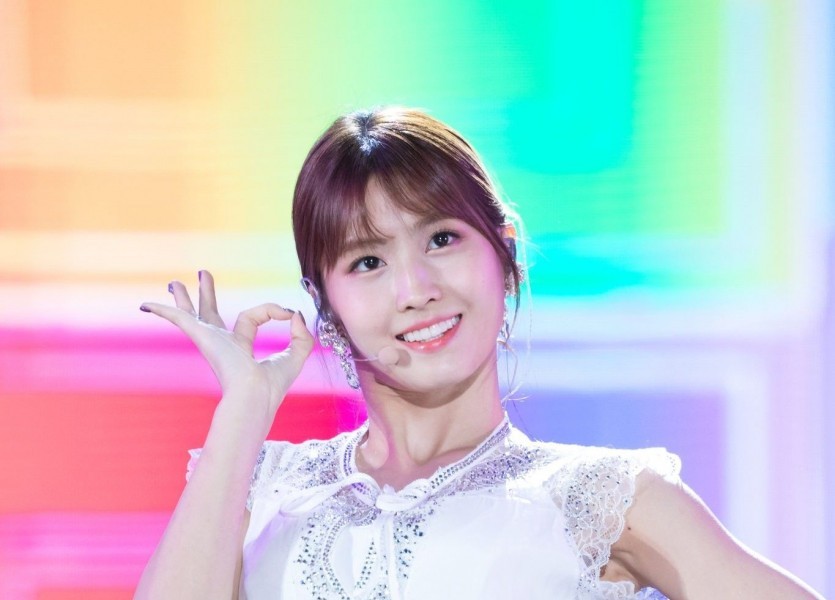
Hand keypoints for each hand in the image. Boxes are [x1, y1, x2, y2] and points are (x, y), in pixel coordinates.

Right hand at [139, 270, 313, 414]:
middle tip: (203, 275)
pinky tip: (145, 305)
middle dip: (206, 295)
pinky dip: (164, 310)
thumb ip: (302, 334)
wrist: (254, 394)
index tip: (288, 312)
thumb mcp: (297, 354)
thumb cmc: (273, 384)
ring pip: (193, 314)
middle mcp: (222, 344)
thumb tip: (295, 314)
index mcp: (240, 348)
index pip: (253, 316)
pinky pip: (180, 319)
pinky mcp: (202, 336)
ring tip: (174, 283)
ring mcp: (209, 340)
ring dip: (184, 297)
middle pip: (210, 314)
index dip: (274, 310)